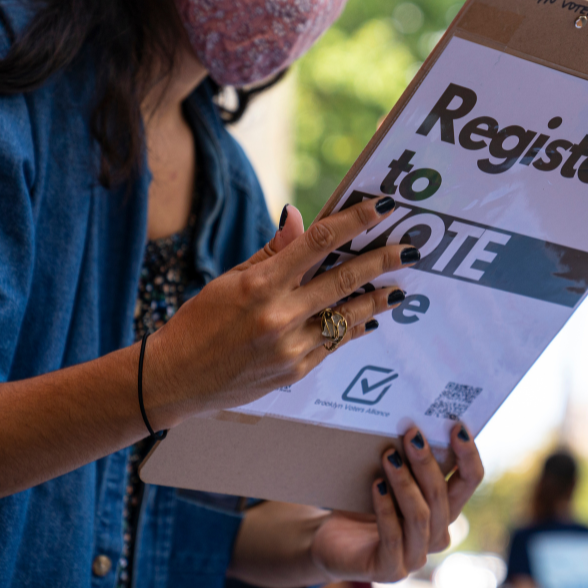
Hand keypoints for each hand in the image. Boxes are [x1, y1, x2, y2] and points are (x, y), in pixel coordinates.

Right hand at [147, 196, 417, 421]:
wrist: (176, 379)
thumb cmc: (199, 322)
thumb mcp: (230, 279)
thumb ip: (271, 252)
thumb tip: (299, 217)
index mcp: (260, 284)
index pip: (317, 242)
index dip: (354, 222)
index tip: (382, 208)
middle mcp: (279, 315)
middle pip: (344, 279)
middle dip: (383, 260)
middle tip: (410, 249)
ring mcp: (290, 346)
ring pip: (347, 316)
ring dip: (377, 299)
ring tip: (400, 287)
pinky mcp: (295, 371)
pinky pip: (334, 343)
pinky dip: (353, 328)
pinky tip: (369, 319)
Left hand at [310, 423, 484, 581]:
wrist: (331, 540)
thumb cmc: (361, 502)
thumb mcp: (387, 476)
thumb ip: (405, 458)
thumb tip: (411, 422)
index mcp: (443, 509)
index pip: (469, 481)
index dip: (468, 456)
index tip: (457, 426)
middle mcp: (436, 534)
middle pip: (443, 497)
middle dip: (428, 463)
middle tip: (411, 434)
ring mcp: (415, 555)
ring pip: (421, 516)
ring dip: (406, 483)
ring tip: (388, 456)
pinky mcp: (390, 570)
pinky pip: (393, 536)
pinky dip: (386, 508)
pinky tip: (376, 485)